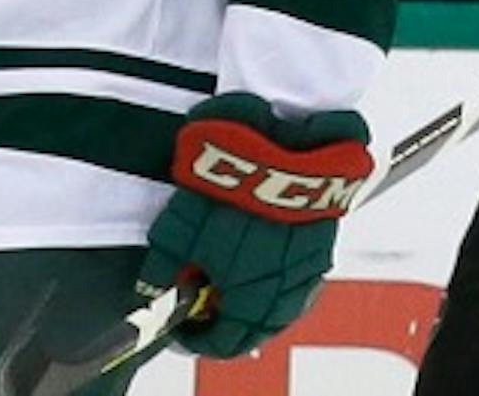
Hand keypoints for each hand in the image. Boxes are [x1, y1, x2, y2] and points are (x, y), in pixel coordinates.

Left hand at [136, 94, 371, 357]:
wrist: (287, 135)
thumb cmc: (228, 184)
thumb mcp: (179, 227)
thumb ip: (166, 268)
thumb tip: (155, 292)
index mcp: (249, 299)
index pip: (224, 342)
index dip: (199, 338)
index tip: (183, 325)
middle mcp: (284, 292)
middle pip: (255, 327)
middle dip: (226, 318)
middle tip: (204, 299)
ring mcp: (309, 267)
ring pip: (279, 302)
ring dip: (252, 297)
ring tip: (227, 273)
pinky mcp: (323, 238)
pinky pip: (297, 274)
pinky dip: (275, 273)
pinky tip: (258, 250)